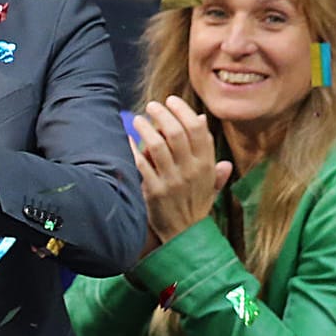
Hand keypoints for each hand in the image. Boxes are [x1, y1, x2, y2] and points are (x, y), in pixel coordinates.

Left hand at [133, 96, 232, 245]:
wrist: (183, 236)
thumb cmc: (195, 204)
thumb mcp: (210, 181)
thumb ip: (204, 146)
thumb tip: (203, 120)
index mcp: (207, 165)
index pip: (197, 129)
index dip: (183, 111)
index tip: (170, 100)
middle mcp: (191, 171)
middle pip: (176, 133)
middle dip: (162, 114)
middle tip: (151, 106)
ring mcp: (173, 182)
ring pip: (157, 146)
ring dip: (145, 129)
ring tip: (137, 120)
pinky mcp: (155, 192)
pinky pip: (140, 165)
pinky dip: (132, 150)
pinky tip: (125, 140)